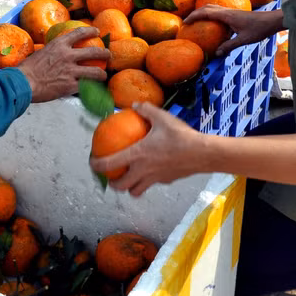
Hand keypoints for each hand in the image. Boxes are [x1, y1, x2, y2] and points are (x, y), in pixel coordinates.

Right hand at [17, 27, 109, 101]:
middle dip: (104, 53)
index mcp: (59, 45)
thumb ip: (52, 52)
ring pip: (95, 71)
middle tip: (108, 54)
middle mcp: (67, 55)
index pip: (79, 33)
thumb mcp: (40, 53)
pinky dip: (91, 88)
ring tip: (104, 75)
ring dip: (102, 73)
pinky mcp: (70, 86)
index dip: (90, 31)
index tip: (97, 31)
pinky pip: (86, 87)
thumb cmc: (27, 69)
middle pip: (93, 51)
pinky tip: (94, 89)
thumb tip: (55, 54)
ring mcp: (70, 71)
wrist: (23, 83)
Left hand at [89, 102, 210, 196]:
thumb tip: (134, 105)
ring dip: (129, 187)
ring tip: (129, 178)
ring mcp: (155, 178)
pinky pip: (152, 184)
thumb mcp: (162, 117)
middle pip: (121, 186)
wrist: (203, 153)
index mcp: (137, 155)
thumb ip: (146, 110)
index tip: (92, 162)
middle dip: (112, 184)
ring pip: (136, 191)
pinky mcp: (166, 181)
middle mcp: (143, 170)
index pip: (110, 164)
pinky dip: (147, 181)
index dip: (97, 165)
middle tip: (110, 176)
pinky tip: (151, 170)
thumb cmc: (181, 135)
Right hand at [185, 6, 283, 55]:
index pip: (206, 13)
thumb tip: (216, 53)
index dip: (193, 16)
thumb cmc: (260, 29)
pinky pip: (219, 12)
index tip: (185, 23)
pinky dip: (211, 15)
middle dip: (195, 13)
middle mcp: (227, 11)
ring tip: (197, 22)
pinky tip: (213, 25)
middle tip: (187, 22)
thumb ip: (229, 46)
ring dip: (203, 13)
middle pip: (207, 8)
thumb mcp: (244, 40)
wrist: (272, 20)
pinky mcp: (235, 14)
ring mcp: (231, 11)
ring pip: (213, 8)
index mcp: (227, 16)